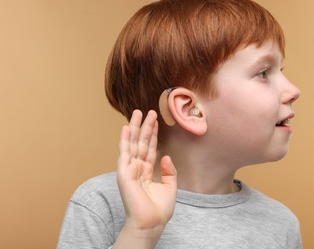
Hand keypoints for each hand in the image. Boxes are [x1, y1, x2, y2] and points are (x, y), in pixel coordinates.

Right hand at [117, 110, 176, 231]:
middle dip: (145, 127)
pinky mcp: (124, 173)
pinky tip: (126, 128)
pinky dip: (124, 140)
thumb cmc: (159, 210)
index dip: (153, 135)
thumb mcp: (170, 187)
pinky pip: (124, 153)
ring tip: (137, 113)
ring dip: (135, 128)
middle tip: (148, 111)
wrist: (151, 223)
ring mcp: (129, 170)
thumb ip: (169, 171)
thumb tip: (166, 156)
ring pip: (133, 144)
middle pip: (141, 143)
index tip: (156, 121)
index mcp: (146, 172)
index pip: (150, 149)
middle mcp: (137, 169)